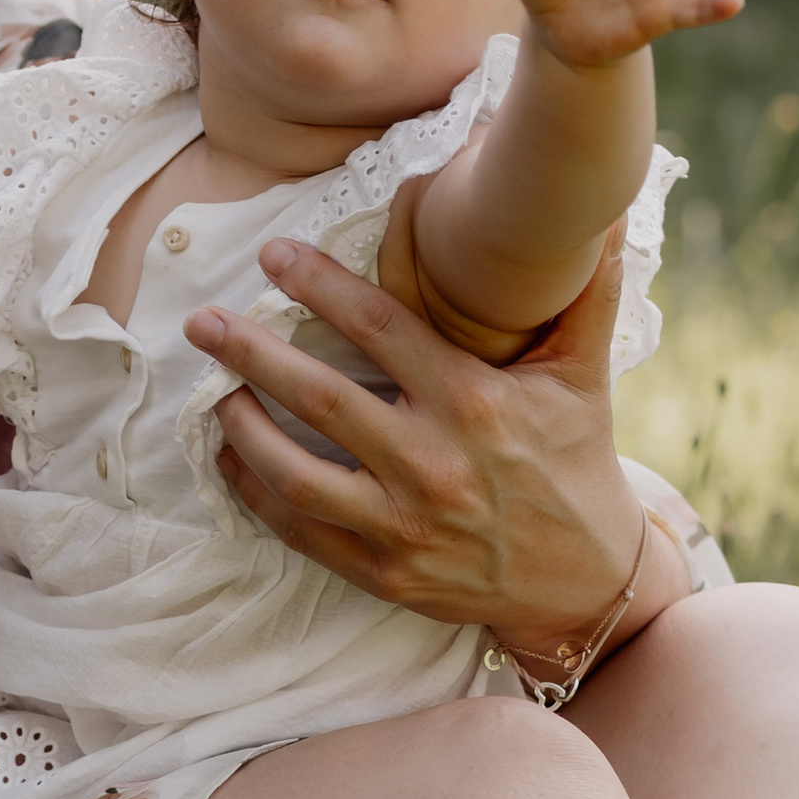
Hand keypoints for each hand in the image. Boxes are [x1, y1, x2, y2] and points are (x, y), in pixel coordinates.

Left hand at [185, 232, 643, 637]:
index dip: (321, 287)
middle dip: (251, 354)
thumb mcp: (583, 376)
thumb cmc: (579, 463)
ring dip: (242, 430)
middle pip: (319, 399)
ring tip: (211, 393)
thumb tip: (597, 214)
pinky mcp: (385, 573)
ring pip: (295, 474)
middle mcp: (434, 464)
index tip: (274, 255)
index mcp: (474, 404)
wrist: (590, 583)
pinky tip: (229, 462)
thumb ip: (581, 294)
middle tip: (202, 322)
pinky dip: (255, 496)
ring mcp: (404, 525)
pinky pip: (301, 532)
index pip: (381, 329)